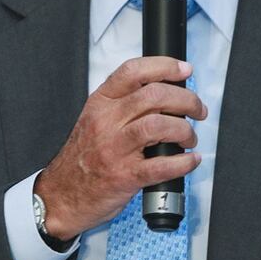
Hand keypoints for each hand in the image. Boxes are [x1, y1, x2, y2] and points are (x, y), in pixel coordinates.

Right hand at [33, 56, 206, 239]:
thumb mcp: (95, 120)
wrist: (63, 193)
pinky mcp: (125, 176)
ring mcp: (115, 149)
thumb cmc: (84, 157)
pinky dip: (184, 162)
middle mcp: (106, 122)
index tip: (184, 71)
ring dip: (185, 130)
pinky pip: (162, 165)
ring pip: (159, 125)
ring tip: (188, 138)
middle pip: (154, 96)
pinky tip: (189, 160)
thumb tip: (164, 95)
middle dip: (187, 100)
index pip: (132, 72)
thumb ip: (123, 105)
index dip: (164, 66)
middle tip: (197, 110)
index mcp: (100, 103)